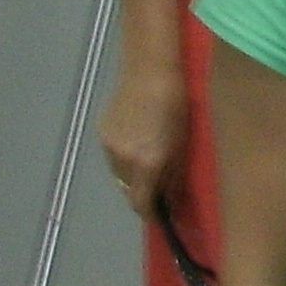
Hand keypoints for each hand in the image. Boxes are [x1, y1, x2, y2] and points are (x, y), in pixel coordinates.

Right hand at [96, 56, 188, 220]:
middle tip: (161, 187)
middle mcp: (123, 160)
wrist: (151, 70)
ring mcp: (109, 146)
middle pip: (128, 190)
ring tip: (151, 159)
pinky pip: (113, 155)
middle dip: (143, 192)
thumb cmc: (179, 105)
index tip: (162, 216)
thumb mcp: (184, 143)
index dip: (151, 214)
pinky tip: (139, 140)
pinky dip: (125, 156)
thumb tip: (170, 198)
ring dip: (133, 174)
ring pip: (119, 173)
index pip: (141, 203)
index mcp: (147, 164)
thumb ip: (174, 174)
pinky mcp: (102, 132)